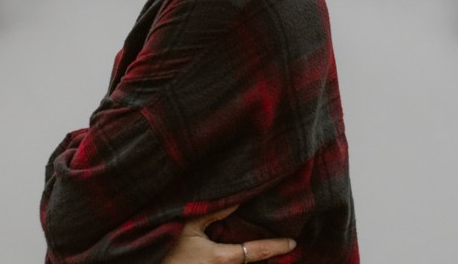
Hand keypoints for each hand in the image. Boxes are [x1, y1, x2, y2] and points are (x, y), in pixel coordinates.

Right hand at [161, 206, 295, 262]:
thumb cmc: (164, 244)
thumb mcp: (187, 225)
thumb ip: (213, 212)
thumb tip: (238, 199)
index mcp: (219, 258)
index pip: (255, 252)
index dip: (276, 247)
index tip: (293, 243)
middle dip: (267, 258)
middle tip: (284, 246)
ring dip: (252, 260)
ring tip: (267, 249)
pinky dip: (238, 261)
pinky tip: (242, 253)